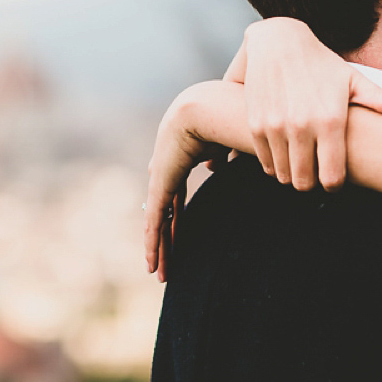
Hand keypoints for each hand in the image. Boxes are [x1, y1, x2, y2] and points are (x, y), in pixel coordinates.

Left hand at [144, 85, 227, 281]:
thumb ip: (224, 154)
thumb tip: (217, 166)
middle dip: (168, 235)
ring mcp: (162, 175)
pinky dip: (154, 244)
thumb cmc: (228, 114)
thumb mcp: (229, 141)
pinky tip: (153, 264)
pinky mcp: (160, 185)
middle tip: (167, 259)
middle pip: (167, 209)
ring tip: (159, 274)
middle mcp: (168, 165)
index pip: (177, 190)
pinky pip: (156, 221)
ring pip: (159, 221)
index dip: (177, 209)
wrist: (207, 107)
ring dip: (160, 249)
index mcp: (185, 154)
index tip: (178, 223)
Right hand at [239, 18, 381, 190]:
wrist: (278, 42)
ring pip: (284, 176)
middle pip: (305, 183)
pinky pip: (265, 163)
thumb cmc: (321, 63)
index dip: (335, 184)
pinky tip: (285, 152)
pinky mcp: (255, 124)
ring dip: (292, 174)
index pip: (332, 178)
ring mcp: (275, 126)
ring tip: (301, 161)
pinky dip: (274, 164)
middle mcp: (301, 126)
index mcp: (330, 121)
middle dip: (312, 183)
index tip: (335, 179)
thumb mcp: (353, 79)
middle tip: (317, 172)